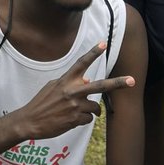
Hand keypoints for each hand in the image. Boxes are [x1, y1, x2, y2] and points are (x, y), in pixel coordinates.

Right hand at [12, 42, 135, 139]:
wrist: (31, 120)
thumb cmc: (42, 102)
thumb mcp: (53, 87)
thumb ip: (70, 83)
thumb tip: (87, 82)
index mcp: (65, 80)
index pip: (81, 63)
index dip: (92, 53)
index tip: (103, 43)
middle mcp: (72, 91)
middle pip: (100, 86)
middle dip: (117, 83)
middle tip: (132, 81)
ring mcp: (75, 106)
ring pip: (95, 108)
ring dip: (91, 111)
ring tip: (77, 112)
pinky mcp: (76, 119)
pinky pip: (88, 119)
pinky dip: (83, 120)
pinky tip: (71, 120)